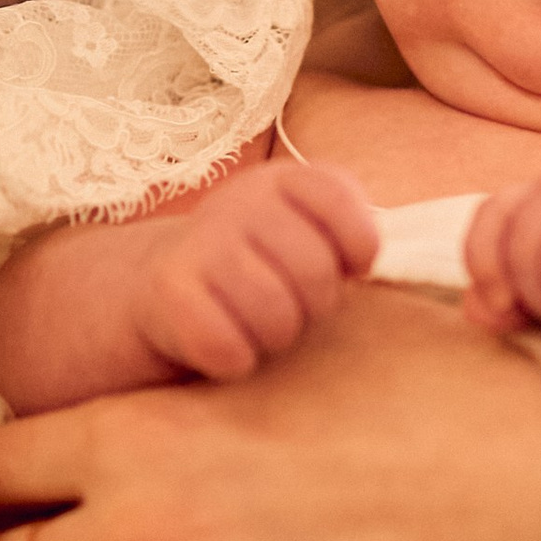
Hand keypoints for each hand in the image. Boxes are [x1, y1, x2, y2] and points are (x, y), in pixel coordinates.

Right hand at [133, 158, 377, 381]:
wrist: (165, 284)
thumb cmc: (259, 266)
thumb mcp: (304, 233)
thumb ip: (348, 234)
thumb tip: (375, 262)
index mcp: (281, 181)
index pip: (338, 198)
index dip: (359, 243)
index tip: (353, 269)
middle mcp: (238, 202)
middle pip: (314, 271)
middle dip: (317, 306)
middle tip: (296, 308)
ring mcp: (199, 243)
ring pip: (273, 313)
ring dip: (276, 337)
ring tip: (262, 329)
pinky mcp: (168, 290)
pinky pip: (225, 344)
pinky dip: (235, 359)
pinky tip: (227, 346)